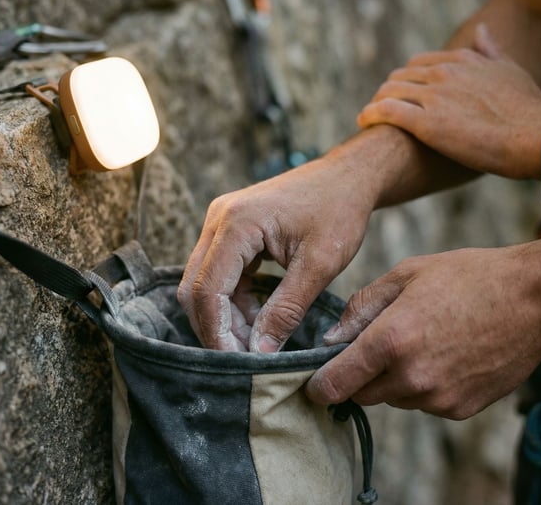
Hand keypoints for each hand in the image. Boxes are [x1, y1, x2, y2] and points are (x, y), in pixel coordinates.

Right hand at [178, 146, 378, 351]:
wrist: (346, 178)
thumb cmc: (339, 211)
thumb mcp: (319, 264)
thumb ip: (286, 309)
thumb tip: (260, 353)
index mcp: (237, 223)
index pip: (208, 289)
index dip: (217, 332)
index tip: (238, 363)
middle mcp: (219, 219)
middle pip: (195, 286)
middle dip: (216, 327)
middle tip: (245, 358)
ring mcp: (222, 222)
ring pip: (203, 282)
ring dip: (224, 315)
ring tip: (256, 341)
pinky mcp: (231, 229)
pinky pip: (219, 272)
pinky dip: (233, 299)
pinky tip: (257, 317)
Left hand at [305, 243, 540, 418]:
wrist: (533, 301)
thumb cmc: (467, 277)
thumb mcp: (406, 274)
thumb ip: (362, 307)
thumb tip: (332, 338)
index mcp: (391, 341)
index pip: (337, 383)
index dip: (319, 387)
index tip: (314, 385)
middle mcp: (412, 377)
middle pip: (363, 394)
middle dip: (358, 376)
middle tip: (372, 347)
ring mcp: (439, 398)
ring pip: (394, 399)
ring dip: (392, 379)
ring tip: (418, 340)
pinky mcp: (461, 409)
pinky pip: (424, 404)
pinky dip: (422, 386)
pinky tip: (442, 353)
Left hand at [357, 24, 540, 178]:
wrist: (538, 135)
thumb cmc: (529, 109)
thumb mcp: (511, 70)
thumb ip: (491, 50)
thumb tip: (481, 29)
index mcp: (461, 60)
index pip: (419, 64)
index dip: (405, 80)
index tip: (401, 94)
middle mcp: (443, 72)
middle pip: (399, 77)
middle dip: (387, 92)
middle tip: (380, 109)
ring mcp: (433, 96)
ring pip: (388, 92)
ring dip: (375, 104)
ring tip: (369, 118)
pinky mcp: (426, 122)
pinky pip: (386, 111)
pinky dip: (370, 115)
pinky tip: (363, 122)